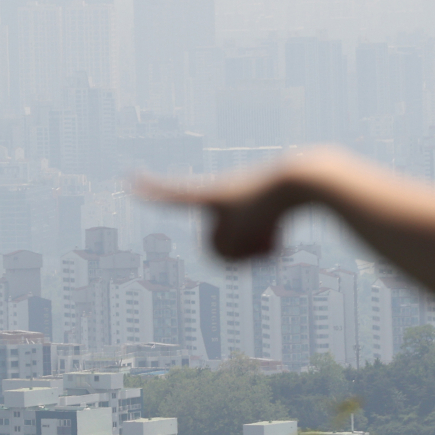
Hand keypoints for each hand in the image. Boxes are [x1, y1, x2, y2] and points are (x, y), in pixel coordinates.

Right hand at [135, 148, 339, 260]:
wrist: (305, 180)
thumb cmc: (267, 208)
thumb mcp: (235, 242)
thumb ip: (221, 256)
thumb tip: (227, 255)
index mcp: (207, 195)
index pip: (169, 195)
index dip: (148, 191)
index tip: (128, 178)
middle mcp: (222, 195)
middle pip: (212, 240)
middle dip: (231, 251)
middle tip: (255, 240)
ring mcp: (244, 201)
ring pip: (238, 243)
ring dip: (254, 250)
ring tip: (273, 240)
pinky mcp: (266, 207)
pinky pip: (258, 239)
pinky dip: (269, 246)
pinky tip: (282, 241)